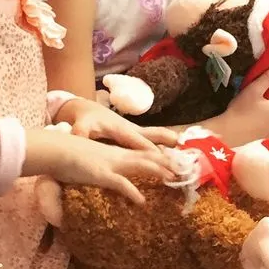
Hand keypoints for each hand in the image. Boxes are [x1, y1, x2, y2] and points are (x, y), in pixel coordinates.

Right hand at [28, 131, 174, 203]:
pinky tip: (141, 201)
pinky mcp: (101, 174)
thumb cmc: (68, 155)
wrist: (55, 149)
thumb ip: (96, 170)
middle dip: (165, 164)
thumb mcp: (87, 162)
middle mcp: (116, 156)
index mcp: (115, 153)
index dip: (158, 157)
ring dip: (158, 172)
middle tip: (182, 170)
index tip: (172, 162)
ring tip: (173, 179)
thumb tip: (103, 177)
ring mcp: (110, 164)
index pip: (141, 153)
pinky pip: (120, 184)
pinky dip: (132, 192)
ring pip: (140, 166)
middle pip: (147, 158)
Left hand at [59, 97, 177, 150]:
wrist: (86, 109)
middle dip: (168, 146)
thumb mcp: (80, 126)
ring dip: (171, 141)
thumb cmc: (84, 120)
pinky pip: (153, 138)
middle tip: (183, 155)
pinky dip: (165, 143)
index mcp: (120, 129)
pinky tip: (175, 151)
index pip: (139, 142)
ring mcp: (135, 130)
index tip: (163, 159)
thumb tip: (79, 136)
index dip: (151, 150)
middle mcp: (131, 129)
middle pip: (153, 136)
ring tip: (188, 148)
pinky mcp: (135, 133)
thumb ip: (80, 132)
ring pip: (157, 134)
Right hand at [217, 65, 268, 145]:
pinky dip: (261, 126)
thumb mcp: (254, 89)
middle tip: (251, 106)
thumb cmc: (240, 109)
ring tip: (249, 116)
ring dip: (264, 116)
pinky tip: (250, 126)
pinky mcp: (268, 140)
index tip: (254, 99)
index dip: (266, 96)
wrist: (228, 132)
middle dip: (267, 105)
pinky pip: (268, 129)